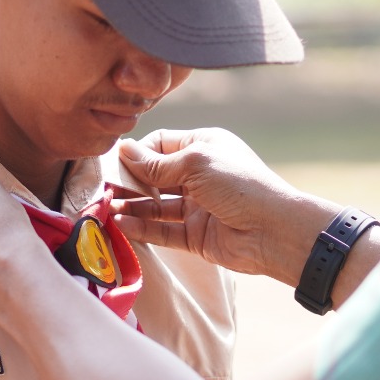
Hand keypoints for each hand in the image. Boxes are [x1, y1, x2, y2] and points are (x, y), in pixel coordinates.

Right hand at [113, 128, 338, 283]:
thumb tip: (123, 150)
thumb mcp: (195, 163)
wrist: (273, 230)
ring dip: (132, 206)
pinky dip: (142, 228)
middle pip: (153, 176)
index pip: (159, 145)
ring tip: (108, 209)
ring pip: (155, 205)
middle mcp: (198, 175)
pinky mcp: (195, 235)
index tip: (116, 164)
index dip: (138, 153)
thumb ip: (156, 163)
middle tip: (106, 190)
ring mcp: (196, 206)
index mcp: (202, 147)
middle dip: (129, 182)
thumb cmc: (240, 185)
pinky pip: (162, 230)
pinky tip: (122, 225)